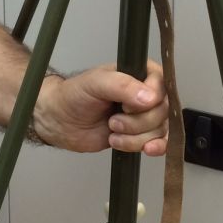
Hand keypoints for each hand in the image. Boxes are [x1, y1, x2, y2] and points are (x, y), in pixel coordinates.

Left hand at [32, 61, 167, 155]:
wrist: (60, 122)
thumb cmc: (75, 95)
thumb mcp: (96, 83)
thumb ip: (122, 86)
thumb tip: (151, 98)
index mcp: (139, 73)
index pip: (162, 85)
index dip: (149, 100)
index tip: (125, 105)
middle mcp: (146, 93)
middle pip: (162, 111)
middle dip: (137, 122)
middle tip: (112, 121)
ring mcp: (144, 115)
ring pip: (159, 129)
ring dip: (135, 137)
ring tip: (112, 133)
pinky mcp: (140, 135)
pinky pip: (158, 142)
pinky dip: (154, 147)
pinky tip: (147, 149)